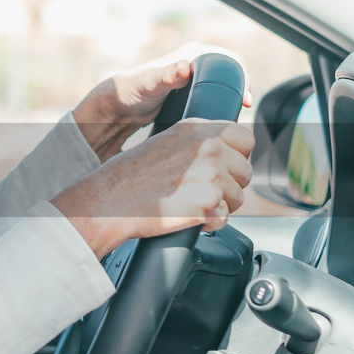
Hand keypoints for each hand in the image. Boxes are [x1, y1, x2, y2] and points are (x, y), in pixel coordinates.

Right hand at [51, 119, 254, 257]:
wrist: (108, 202)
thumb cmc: (128, 178)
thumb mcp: (164, 143)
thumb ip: (197, 143)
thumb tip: (226, 153)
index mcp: (196, 129)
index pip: (245, 137)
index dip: (237, 156)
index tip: (225, 167)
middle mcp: (207, 147)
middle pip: (245, 171)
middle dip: (229, 185)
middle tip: (201, 192)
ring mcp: (210, 175)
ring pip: (238, 197)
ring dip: (219, 206)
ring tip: (190, 205)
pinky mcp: (207, 203)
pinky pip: (224, 218)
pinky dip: (208, 223)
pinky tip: (186, 217)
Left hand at [72, 43, 252, 160]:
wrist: (116, 107)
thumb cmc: (131, 91)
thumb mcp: (152, 83)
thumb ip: (167, 75)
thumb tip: (185, 68)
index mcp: (193, 53)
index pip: (230, 60)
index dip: (243, 77)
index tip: (245, 98)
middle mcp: (195, 62)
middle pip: (230, 75)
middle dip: (240, 91)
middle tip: (241, 112)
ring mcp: (193, 79)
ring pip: (222, 88)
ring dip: (231, 100)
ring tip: (233, 118)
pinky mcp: (189, 94)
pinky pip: (212, 97)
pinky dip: (219, 106)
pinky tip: (220, 119)